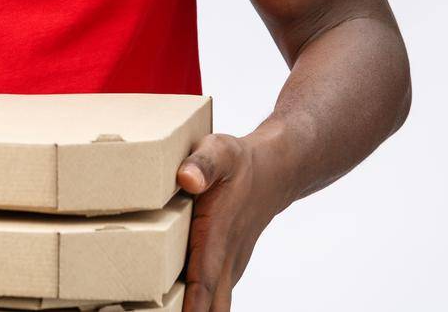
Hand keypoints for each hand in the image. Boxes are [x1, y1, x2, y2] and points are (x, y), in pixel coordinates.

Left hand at [175, 131, 293, 311]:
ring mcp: (228, 266)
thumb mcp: (220, 152)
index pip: (203, 283)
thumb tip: (187, 179)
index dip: (191, 307)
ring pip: (215, 304)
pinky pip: (213, 295)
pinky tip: (174, 307)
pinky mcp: (226, 266)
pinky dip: (200, 307)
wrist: (273, 173)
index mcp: (216, 236)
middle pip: (211, 306)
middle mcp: (224, 259)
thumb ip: (203, 163)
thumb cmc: (239, 163)